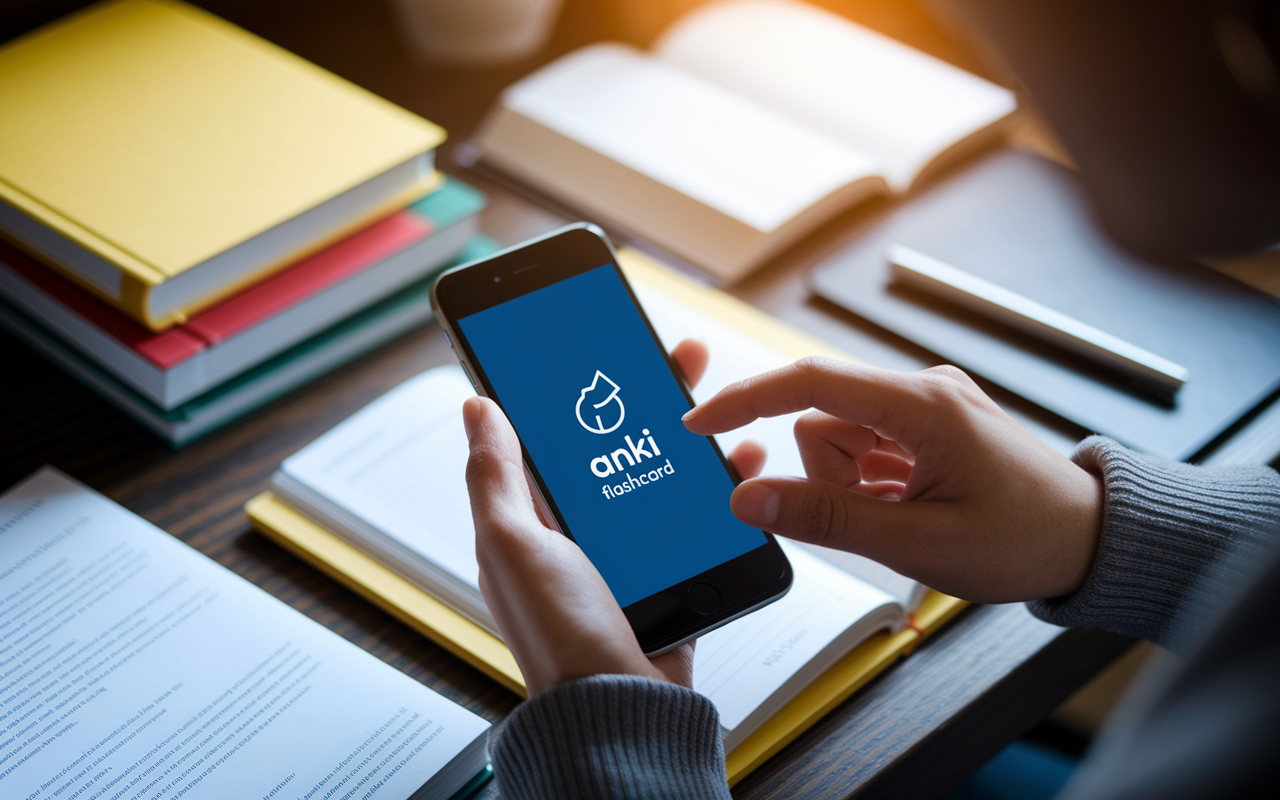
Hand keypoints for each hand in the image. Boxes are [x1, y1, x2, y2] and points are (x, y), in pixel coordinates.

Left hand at [462, 339, 765, 694]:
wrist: (621, 709)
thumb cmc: (560, 635)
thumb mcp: (513, 542)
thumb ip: (496, 475)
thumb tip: (477, 406)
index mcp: (531, 520)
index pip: (551, 434)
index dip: (574, 385)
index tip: (600, 343)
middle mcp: (576, 533)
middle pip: (615, 444)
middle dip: (645, 396)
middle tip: (675, 356)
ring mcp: (626, 553)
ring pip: (661, 474)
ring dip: (690, 435)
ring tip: (716, 401)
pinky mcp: (670, 574)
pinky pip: (697, 519)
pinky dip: (721, 488)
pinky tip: (743, 462)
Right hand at [682, 358, 1102, 603]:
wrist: (1093, 542)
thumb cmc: (1027, 540)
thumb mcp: (917, 543)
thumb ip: (826, 518)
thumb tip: (748, 500)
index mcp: (922, 406)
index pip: (809, 383)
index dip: (746, 400)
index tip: (699, 423)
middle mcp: (922, 391)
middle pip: (822, 421)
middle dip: (828, 479)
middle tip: (882, 523)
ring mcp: (928, 406)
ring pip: (840, 440)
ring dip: (852, 487)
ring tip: (906, 519)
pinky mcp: (930, 424)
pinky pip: (869, 449)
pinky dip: (872, 485)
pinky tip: (914, 508)